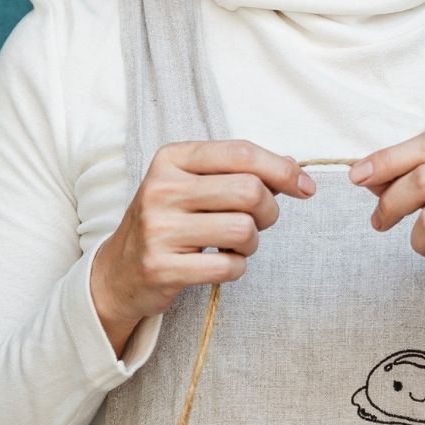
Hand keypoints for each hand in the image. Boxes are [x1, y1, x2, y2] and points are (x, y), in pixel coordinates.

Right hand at [92, 139, 314, 352]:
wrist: (119, 270)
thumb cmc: (169, 222)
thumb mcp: (193, 185)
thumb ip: (239, 171)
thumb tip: (293, 166)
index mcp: (171, 159)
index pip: (241, 153)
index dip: (283, 170)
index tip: (304, 187)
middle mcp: (161, 189)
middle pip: (249, 191)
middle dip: (268, 210)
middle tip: (260, 222)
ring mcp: (159, 229)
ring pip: (243, 229)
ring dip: (251, 242)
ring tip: (234, 245)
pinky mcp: (162, 267)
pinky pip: (228, 267)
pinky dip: (236, 267)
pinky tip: (219, 264)